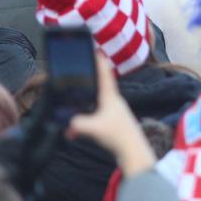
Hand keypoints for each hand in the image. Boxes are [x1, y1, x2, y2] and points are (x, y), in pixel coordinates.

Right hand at [67, 56, 156, 176]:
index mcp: (110, 97)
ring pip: (94, 104)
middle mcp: (113, 102)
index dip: (99, 62)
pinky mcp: (112, 124)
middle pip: (98, 87)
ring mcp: (113, 113)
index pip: (104, 74)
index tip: (95, 49)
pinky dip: (83, 123)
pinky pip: (94, 118)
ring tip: (70, 112)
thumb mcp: (94, 128)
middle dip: (87, 82)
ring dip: (82, 107)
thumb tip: (67, 124)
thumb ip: (78, 124)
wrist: (133, 151)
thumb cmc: (118, 136)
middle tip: (78, 74)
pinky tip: (73, 133)